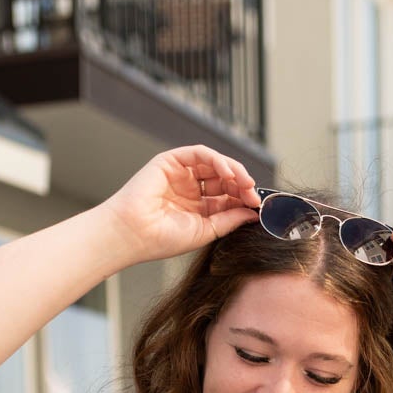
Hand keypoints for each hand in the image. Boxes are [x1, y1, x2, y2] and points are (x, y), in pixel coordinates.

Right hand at [100, 144, 259, 263]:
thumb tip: (252, 213)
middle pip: (224, 179)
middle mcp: (190, 189)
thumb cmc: (161, 238)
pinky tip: (228, 173)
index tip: (257, 206)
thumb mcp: (204, 231)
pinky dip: (217, 160)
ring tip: (245, 183)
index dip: (243, 199)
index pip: (227, 197)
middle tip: (254, 195)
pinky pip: (200, 154)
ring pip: (215, 164)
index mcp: (197, 207)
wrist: (134, 233)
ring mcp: (181, 174)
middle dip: (242, 185)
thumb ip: (228, 220)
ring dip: (234, 171)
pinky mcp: (171, 161)